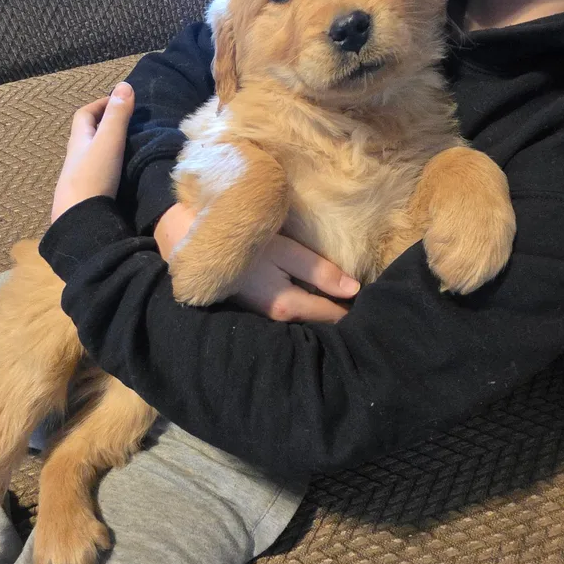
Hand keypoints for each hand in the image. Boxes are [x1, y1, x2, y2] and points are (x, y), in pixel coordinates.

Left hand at [51, 82, 134, 221]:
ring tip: (130, 149)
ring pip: (92, 157)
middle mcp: (76, 159)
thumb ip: (117, 116)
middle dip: (104, 125)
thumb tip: (124, 85)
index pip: (84, 115)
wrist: (80, 221)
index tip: (119, 101)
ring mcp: (80, 180)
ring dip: (108, 149)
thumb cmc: (93, 178)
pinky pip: (98, 176)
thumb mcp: (108, 142)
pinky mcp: (87, 197)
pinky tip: (122, 177)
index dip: (100, 104)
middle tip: (127, 124)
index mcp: (78, 142)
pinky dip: (110, 169)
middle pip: (87, 136)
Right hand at [154, 204, 359, 321]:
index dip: (353, 312)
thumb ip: (317, 270)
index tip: (376, 308)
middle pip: (316, 323)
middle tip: (368, 313)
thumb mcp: (282, 249)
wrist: (188, 240)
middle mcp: (275, 318)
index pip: (330, 317)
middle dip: (339, 318)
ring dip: (321, 314)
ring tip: (345, 307)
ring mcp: (262, 314)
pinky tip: (314, 300)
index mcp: (285, 306)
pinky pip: (287, 313)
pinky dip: (304, 308)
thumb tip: (353, 290)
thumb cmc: (239, 239)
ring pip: (301, 319)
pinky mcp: (254, 306)